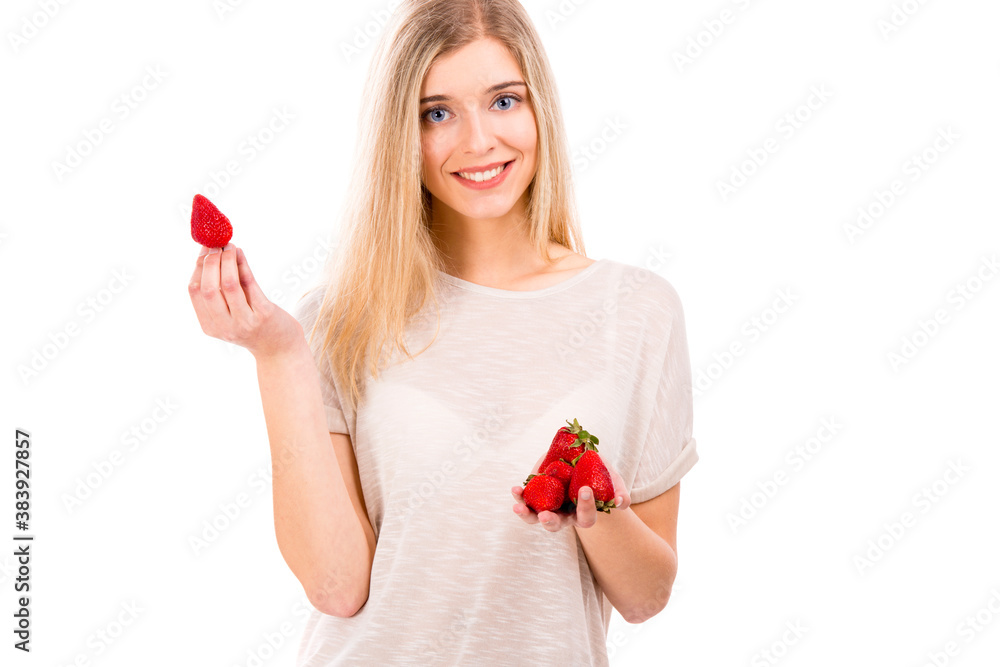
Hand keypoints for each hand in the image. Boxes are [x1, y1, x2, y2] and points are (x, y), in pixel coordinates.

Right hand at [188, 244, 303, 359]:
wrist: (280, 348)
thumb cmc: (252, 326)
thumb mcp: (228, 315)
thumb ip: (218, 294)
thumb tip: (209, 255)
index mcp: (209, 326)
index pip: (194, 291)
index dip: (198, 267)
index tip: (204, 249)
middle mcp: (225, 326)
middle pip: (208, 288)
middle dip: (210, 262)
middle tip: (216, 245)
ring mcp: (244, 321)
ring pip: (229, 284)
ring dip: (227, 260)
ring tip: (229, 246)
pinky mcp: (264, 314)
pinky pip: (249, 284)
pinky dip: (243, 265)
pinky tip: (240, 254)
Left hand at [511, 453, 630, 531]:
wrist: (579, 458)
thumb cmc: (598, 473)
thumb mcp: (612, 479)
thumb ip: (618, 491)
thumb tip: (621, 503)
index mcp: (583, 513)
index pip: (585, 517)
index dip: (585, 506)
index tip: (585, 489)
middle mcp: (564, 514)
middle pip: (556, 525)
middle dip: (550, 521)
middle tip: (545, 515)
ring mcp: (548, 505)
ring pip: (536, 518)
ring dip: (527, 514)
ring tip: (519, 507)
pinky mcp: (535, 494)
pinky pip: (526, 500)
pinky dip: (520, 497)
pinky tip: (516, 490)